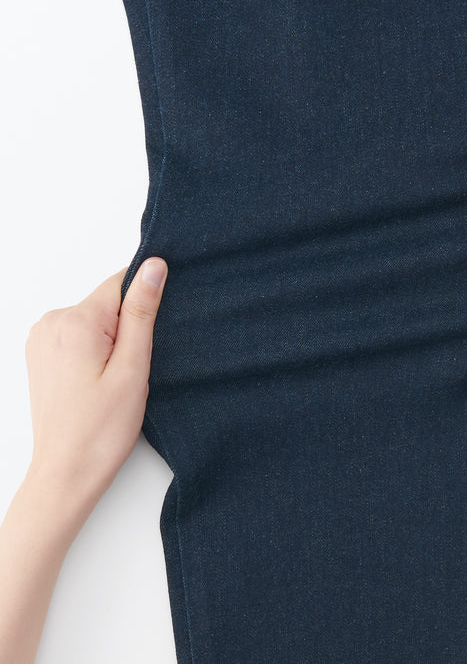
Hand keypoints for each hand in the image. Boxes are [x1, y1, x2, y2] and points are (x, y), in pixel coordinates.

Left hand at [24, 257, 167, 505]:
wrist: (66, 472)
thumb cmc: (102, 429)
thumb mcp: (133, 367)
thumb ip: (142, 311)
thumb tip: (153, 265)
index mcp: (74, 321)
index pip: (121, 282)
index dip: (145, 305)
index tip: (153, 334)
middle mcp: (51, 322)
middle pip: (107, 303)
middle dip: (128, 328)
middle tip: (133, 368)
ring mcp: (42, 338)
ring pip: (95, 320)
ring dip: (113, 341)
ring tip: (116, 379)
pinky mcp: (42, 353)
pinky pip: (80, 335)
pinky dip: (97, 350)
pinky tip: (100, 380)